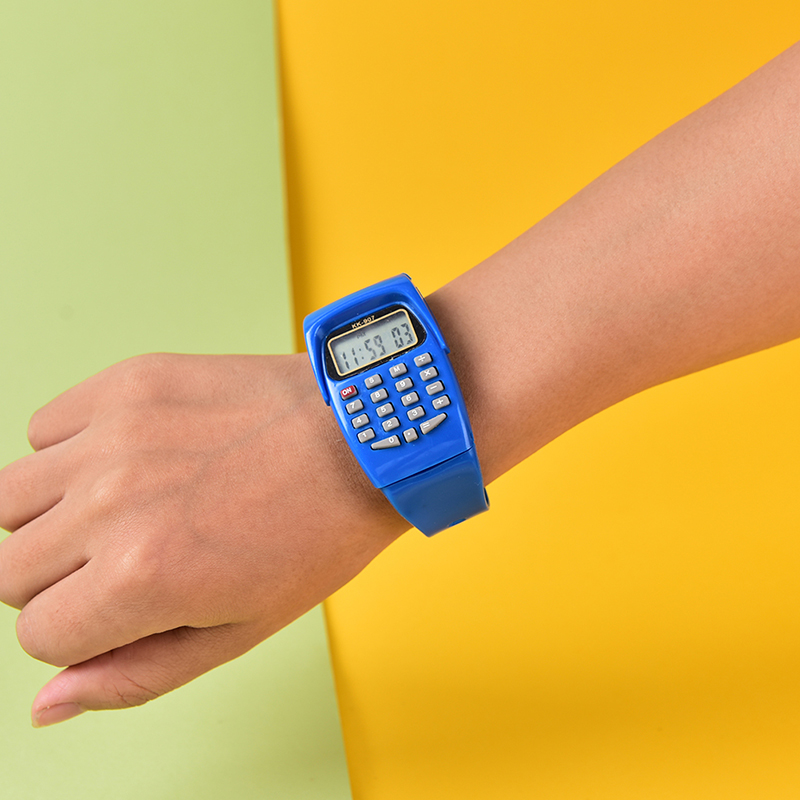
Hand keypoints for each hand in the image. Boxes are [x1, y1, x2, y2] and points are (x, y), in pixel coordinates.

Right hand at [0, 353, 405, 726]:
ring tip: (122, 509)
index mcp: (137, 578)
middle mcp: (109, 503)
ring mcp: (114, 434)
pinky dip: (71, 450)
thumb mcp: (239, 632)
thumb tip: (48, 705)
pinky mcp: (126, 381)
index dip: (85, 632)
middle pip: (10, 571)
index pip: (38, 636)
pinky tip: (131, 457)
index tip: (131, 607)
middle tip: (130, 559)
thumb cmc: (313, 537)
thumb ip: (135, 675)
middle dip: (61, 582)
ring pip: (10, 499)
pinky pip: (44, 427)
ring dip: (51, 518)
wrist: (358, 440)